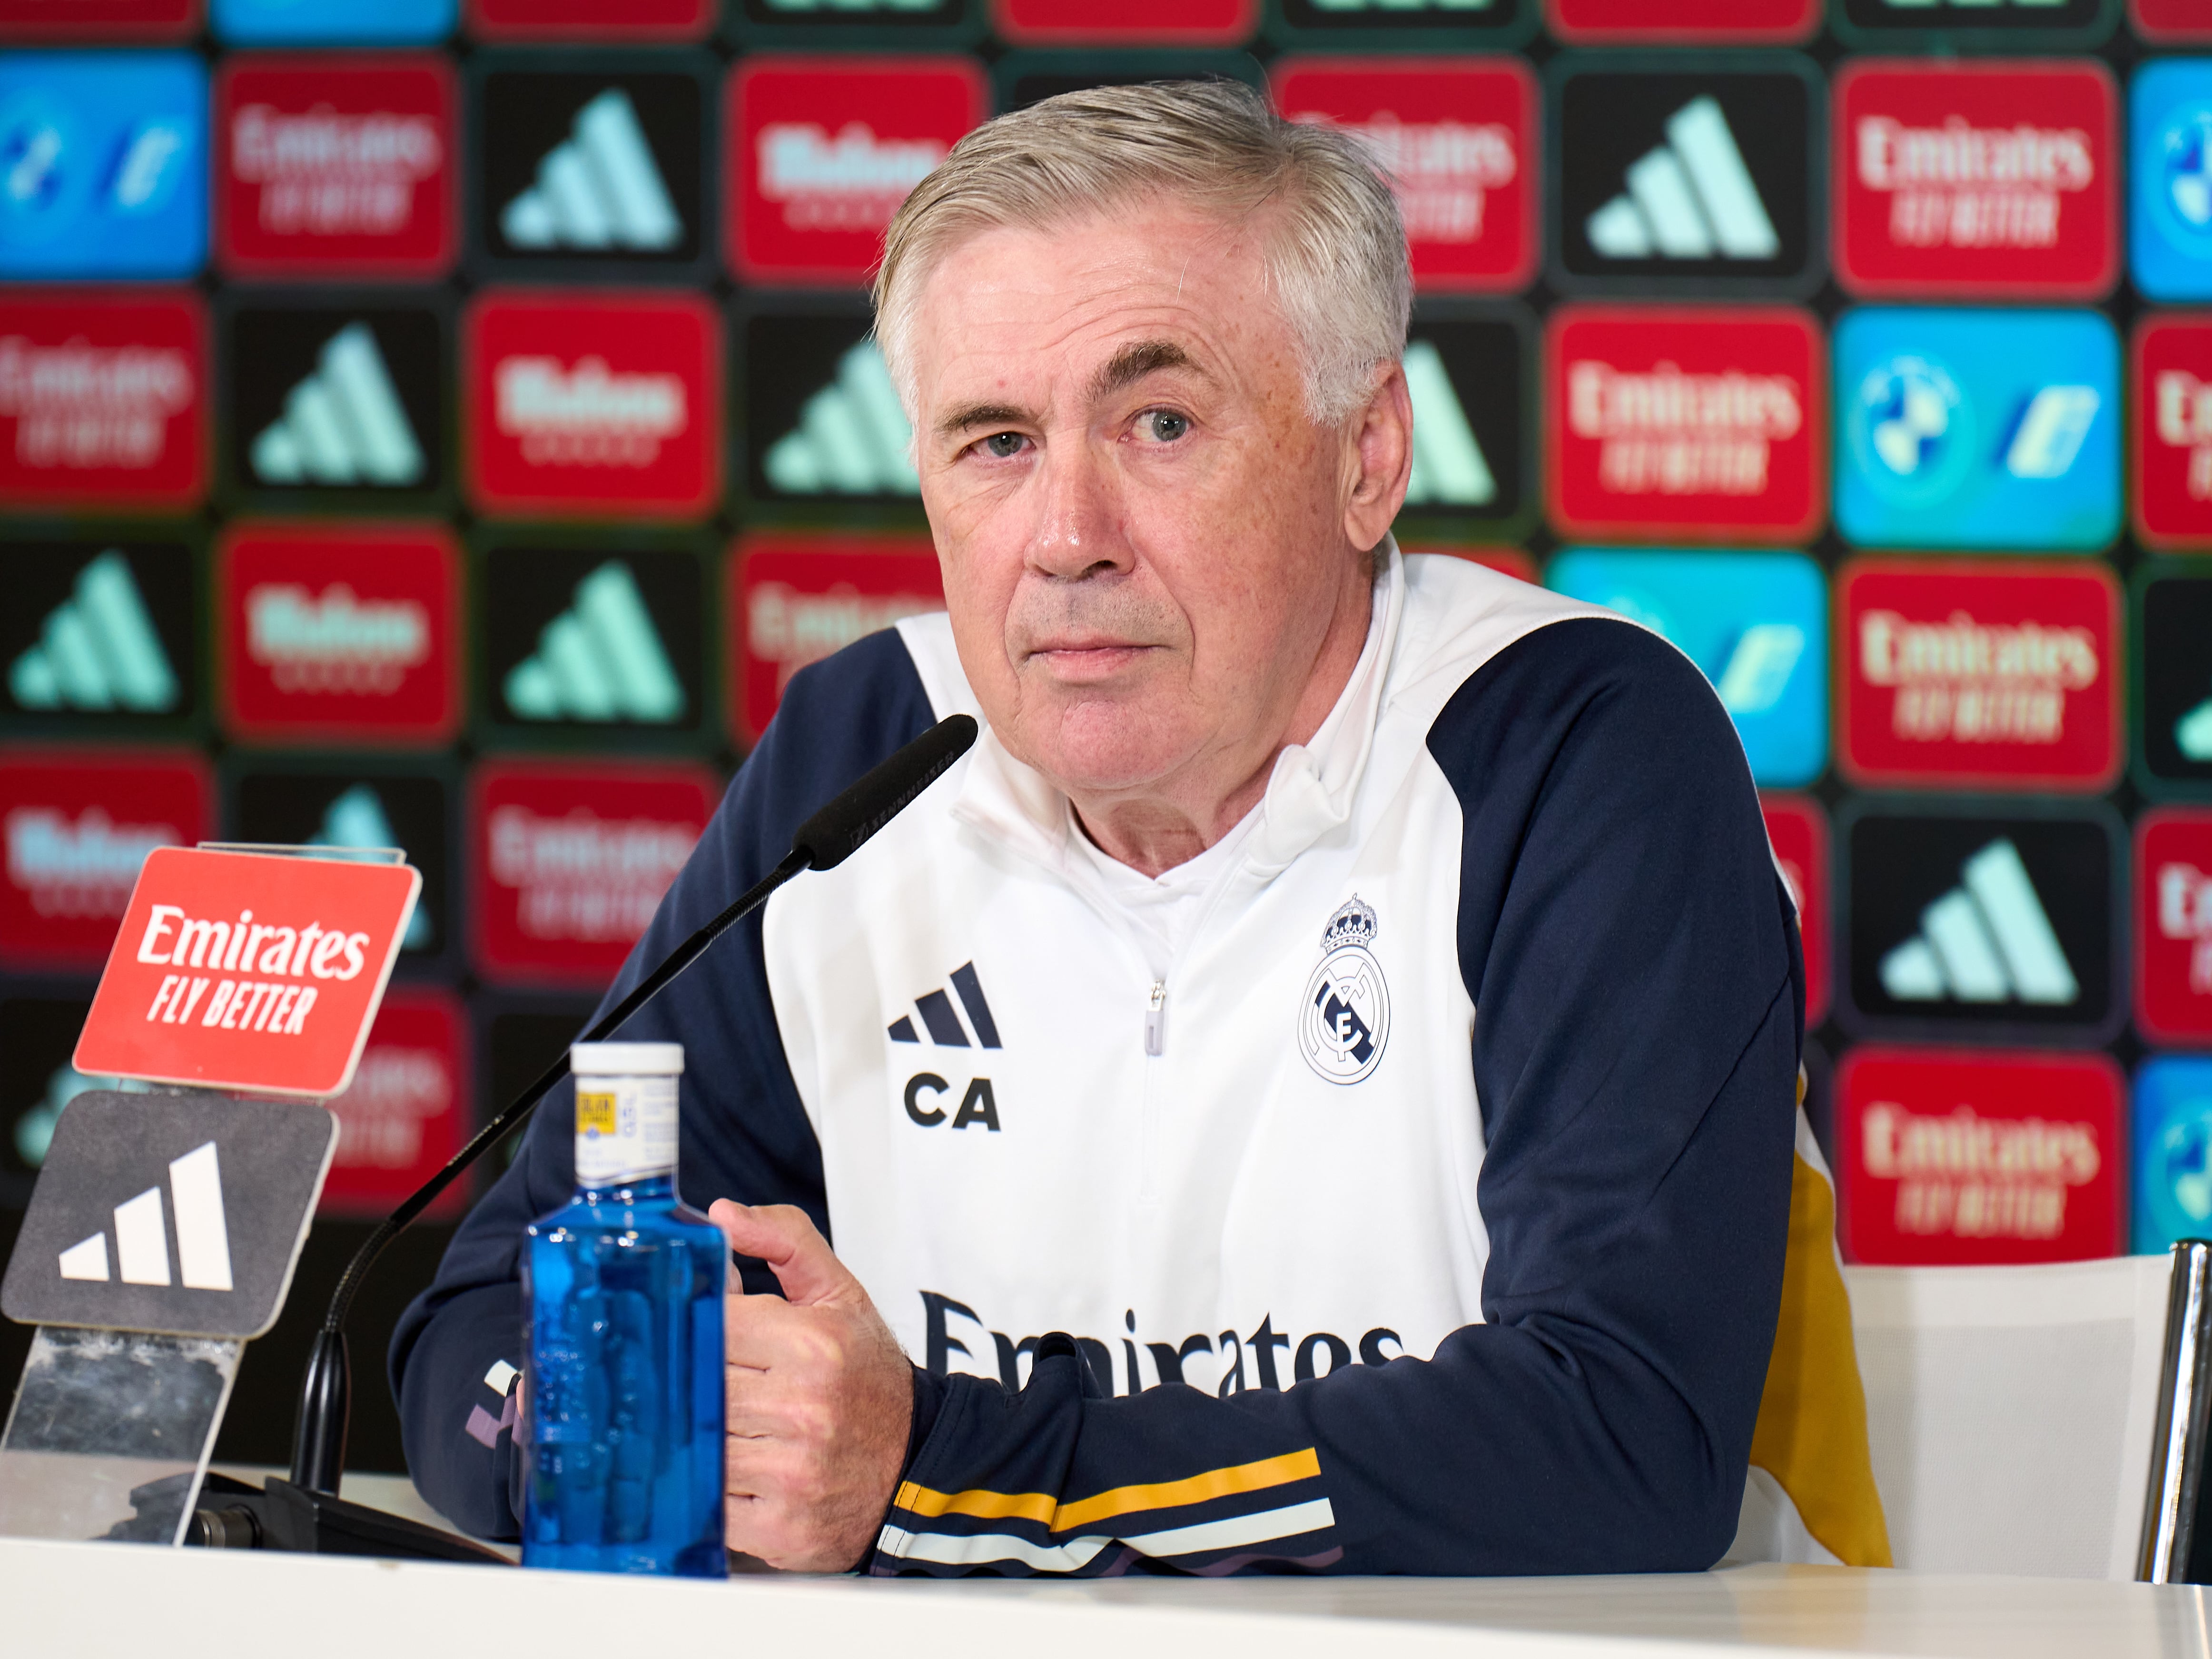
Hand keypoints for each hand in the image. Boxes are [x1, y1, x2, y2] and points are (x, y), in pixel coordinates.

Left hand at [709, 1200, 913, 1571]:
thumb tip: (722, 1216)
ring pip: (699, 1446)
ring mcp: (791, 1473)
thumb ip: (784, 1241)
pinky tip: (734, 1474)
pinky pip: (711, 1506)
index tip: (698, 1335)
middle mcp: (803, 1408)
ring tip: (721, 1427)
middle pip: (699, 1388)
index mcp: (813, 1344)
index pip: (713, 1325)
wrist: (917, 1465)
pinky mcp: (781, 1528)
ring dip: (699, 1438)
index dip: (697, 1329)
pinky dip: (711, 1492)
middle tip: (705, 1385)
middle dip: (693, 1386)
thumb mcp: (838, 1295)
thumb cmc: (869, 1378)